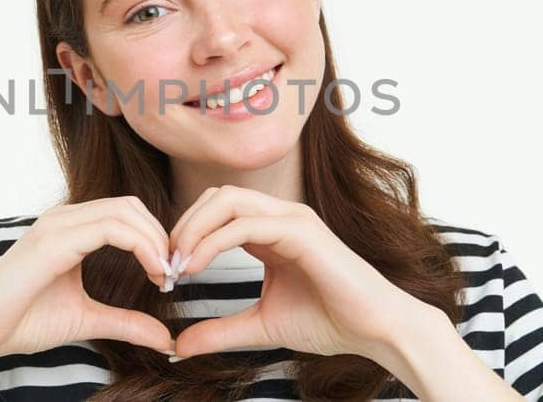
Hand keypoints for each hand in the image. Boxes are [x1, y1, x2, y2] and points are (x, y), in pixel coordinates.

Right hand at [0, 197, 176, 359]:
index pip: (126, 213)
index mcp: (70, 229)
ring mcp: (56, 225)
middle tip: (172, 272)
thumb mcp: (87, 319)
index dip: (156, 238)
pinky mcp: (53, 242)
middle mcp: (63, 218)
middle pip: (130, 206)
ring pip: (124, 211)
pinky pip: (110, 229)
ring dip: (155, 240)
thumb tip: (166, 338)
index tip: (169, 274)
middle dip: (161, 235)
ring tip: (164, 274)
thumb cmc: (21, 321)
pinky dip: (141, 246)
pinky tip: (151, 272)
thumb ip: (126, 322)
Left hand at [167, 185, 423, 361]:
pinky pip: (245, 224)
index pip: (218, 210)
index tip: (169, 270)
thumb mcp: (260, 326)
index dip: (187, 233)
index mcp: (272, 230)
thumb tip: (178, 345)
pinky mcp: (302, 230)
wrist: (376, 329)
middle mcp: (281, 215)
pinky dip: (213, 241)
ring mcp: (293, 218)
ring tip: (178, 263)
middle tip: (167, 263)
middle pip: (217, 196)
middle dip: (184, 224)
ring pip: (228, 200)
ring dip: (194, 228)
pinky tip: (196, 266)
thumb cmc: (330, 321)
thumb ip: (220, 330)